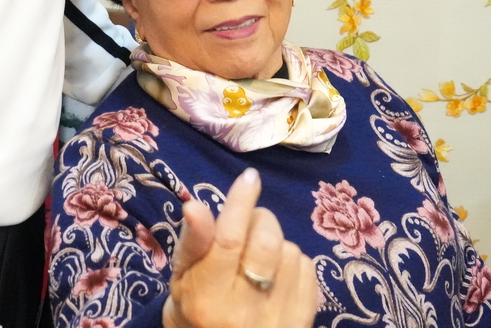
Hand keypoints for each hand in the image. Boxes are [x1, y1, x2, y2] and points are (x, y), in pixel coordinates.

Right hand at [163, 169, 319, 327]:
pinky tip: (276, 275)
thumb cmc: (193, 306)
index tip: (249, 177)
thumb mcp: (182, 275)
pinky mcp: (302, 321)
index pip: (228, 240)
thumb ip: (192, 241)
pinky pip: (308, 269)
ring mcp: (278, 319)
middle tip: (249, 224)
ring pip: (289, 251)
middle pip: (267, 242)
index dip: (240, 203)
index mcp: (206, 298)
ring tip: (259, 257)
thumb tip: (194, 204)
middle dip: (260, 219)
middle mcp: (244, 312)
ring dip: (276, 242)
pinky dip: (293, 261)